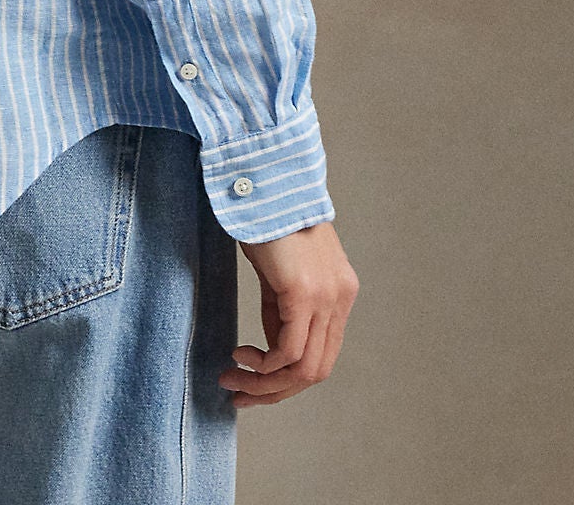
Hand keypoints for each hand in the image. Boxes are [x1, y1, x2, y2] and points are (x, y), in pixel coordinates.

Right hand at [218, 220, 358, 407]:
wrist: (263, 179)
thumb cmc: (266, 217)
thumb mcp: (279, 270)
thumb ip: (283, 308)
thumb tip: (273, 349)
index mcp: (340, 292)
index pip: (322, 354)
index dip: (288, 379)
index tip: (253, 382)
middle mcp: (341, 298)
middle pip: (316, 371)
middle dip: (275, 391)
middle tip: (239, 394)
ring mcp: (326, 297)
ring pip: (304, 368)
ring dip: (265, 384)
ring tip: (232, 379)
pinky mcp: (304, 292)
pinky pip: (288, 351)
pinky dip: (263, 365)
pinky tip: (240, 354)